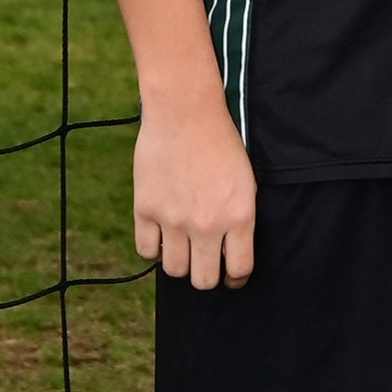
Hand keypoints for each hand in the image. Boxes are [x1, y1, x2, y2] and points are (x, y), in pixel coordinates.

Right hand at [133, 93, 256, 288]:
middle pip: (203, 280)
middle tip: (204, 262)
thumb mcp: (245, 181)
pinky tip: (161, 235)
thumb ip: (238, 219)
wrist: (186, 111)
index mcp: (239, 216)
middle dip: (206, 274)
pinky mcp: (146, 209)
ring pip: (175, 270)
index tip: (230, 275)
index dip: (235, 278)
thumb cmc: (221, 142)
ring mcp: (174, 219)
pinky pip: (147, 250)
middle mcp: (207, 224)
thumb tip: (229, 252)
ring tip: (182, 246)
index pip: (238, 270)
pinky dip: (154, 248)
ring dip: (180, 262)